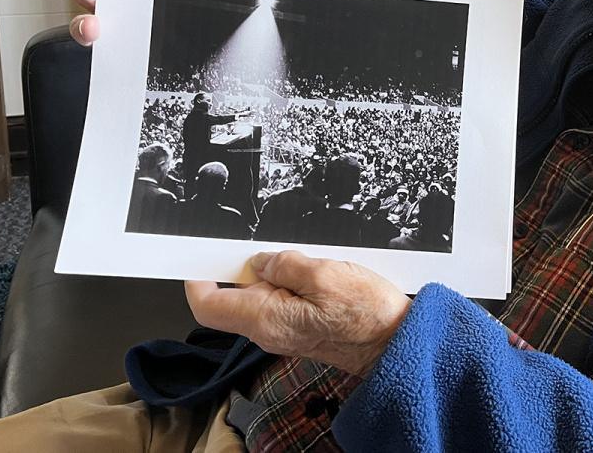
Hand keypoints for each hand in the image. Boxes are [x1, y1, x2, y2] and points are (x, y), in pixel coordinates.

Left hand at [185, 250, 410, 376]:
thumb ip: (286, 264)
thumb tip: (261, 261)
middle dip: (250, 265)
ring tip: (310, 262)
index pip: (209, 305)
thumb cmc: (366, 315)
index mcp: (266, 319)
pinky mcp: (300, 327)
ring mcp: (284, 330)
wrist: (394, 343)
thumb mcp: (325, 275)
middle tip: (278, 248)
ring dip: (277, 272)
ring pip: (261, 294)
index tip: (201, 256)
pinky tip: (317, 274)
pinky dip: (292, 281)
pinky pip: (281, 300)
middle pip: (235, 295)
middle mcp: (269, 330)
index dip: (198, 279)